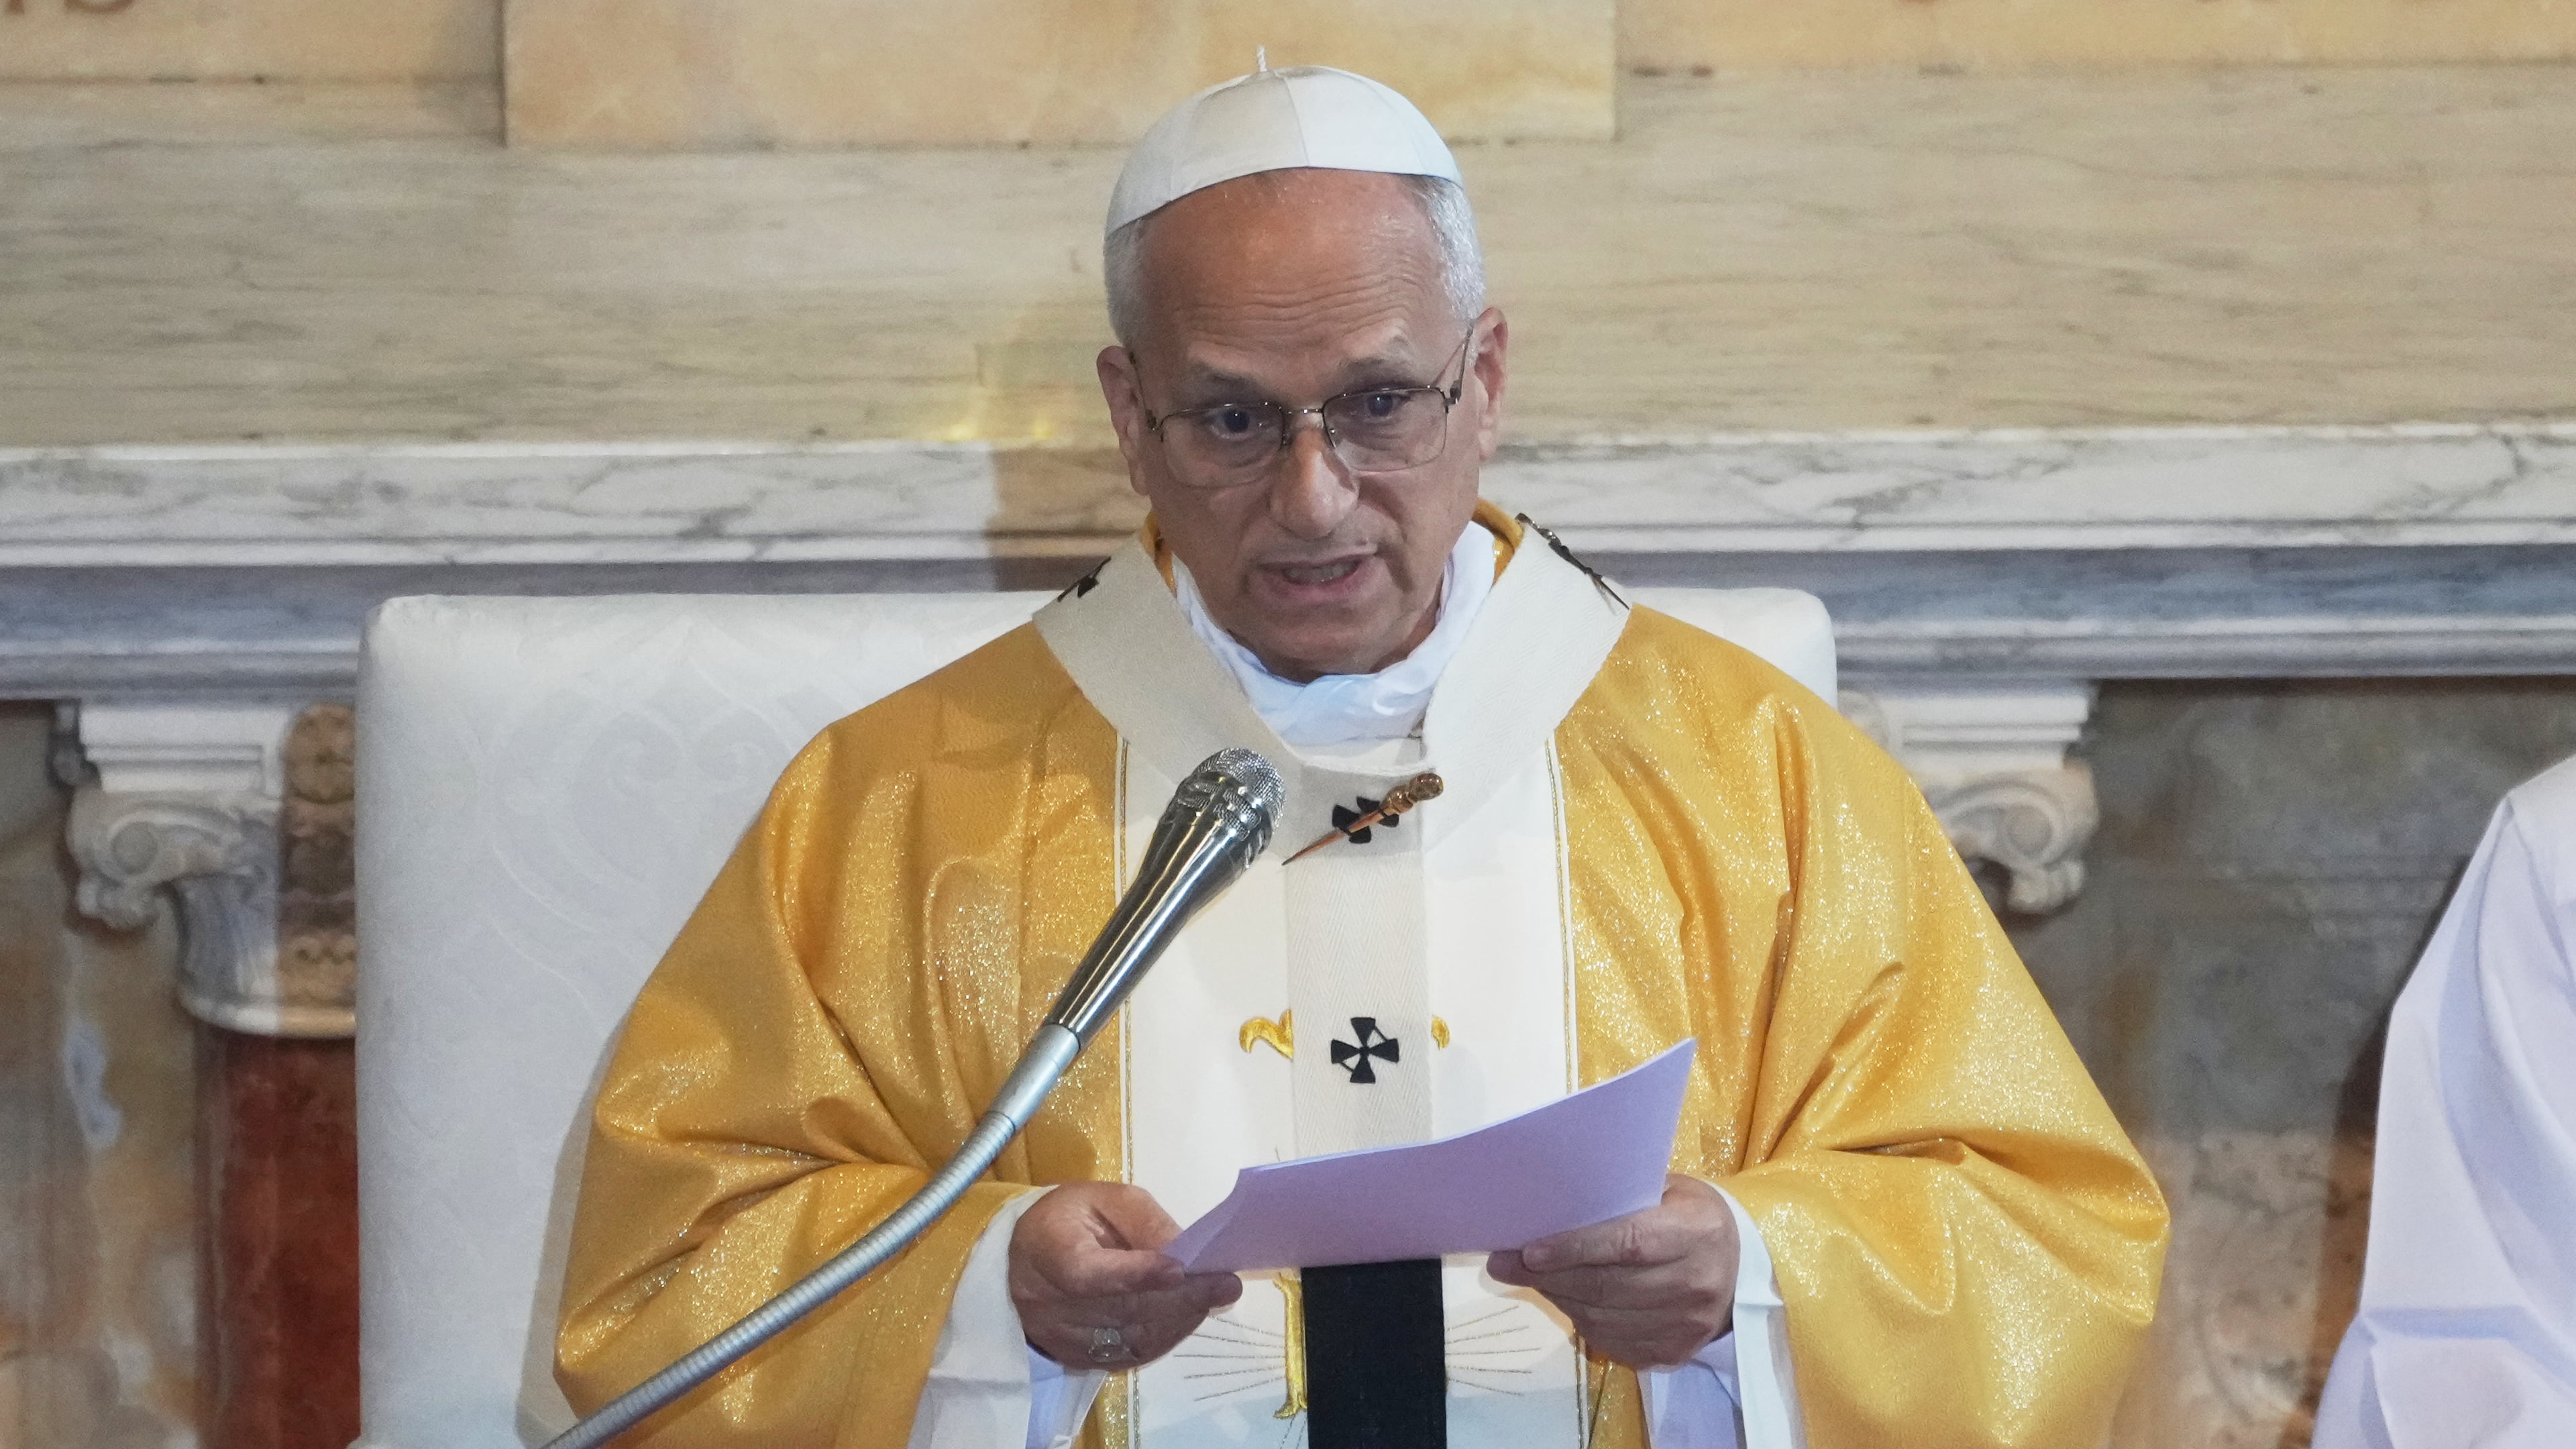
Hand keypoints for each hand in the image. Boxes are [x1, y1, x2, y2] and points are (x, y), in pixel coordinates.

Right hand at [1011, 1182, 1242, 1369]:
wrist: (1026, 1257)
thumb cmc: (1071, 1219)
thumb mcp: (1107, 1199)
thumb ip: (1146, 1223)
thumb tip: (1186, 1254)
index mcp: (1047, 1247)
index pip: (1088, 1273)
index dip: (1135, 1275)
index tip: (1180, 1269)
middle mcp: (1045, 1302)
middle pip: (1119, 1310)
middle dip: (1179, 1297)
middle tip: (1224, 1285)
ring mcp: (1058, 1337)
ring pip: (1129, 1338)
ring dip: (1178, 1319)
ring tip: (1212, 1296)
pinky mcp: (1074, 1358)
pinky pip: (1128, 1356)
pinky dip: (1164, 1336)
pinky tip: (1185, 1316)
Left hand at [1486, 1174, 1739, 1367]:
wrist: (1741, 1271)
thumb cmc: (1691, 1218)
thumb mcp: (1668, 1191)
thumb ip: (1619, 1200)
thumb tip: (1549, 1210)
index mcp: (1697, 1231)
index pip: (1628, 1243)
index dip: (1575, 1248)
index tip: (1529, 1249)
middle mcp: (1697, 1282)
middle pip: (1608, 1286)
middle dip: (1548, 1275)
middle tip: (1503, 1263)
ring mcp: (1687, 1325)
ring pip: (1602, 1317)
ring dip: (1558, 1297)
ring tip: (1528, 1277)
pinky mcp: (1674, 1352)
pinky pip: (1611, 1340)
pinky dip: (1579, 1319)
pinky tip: (1564, 1298)